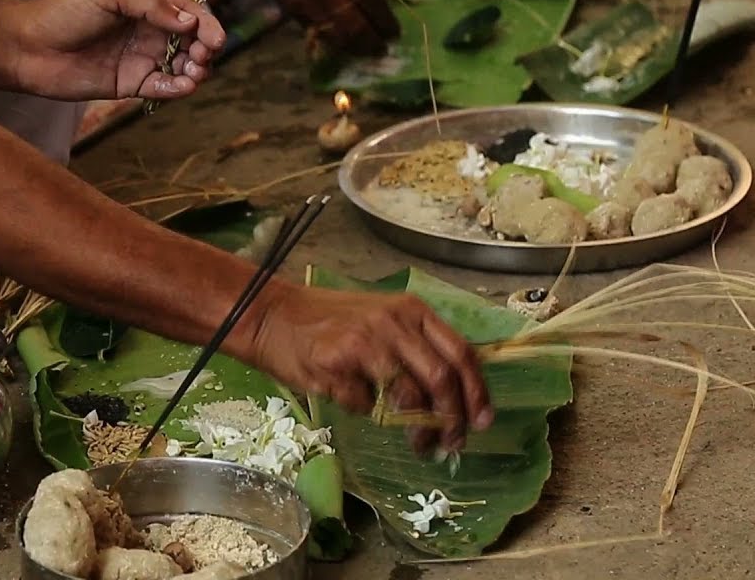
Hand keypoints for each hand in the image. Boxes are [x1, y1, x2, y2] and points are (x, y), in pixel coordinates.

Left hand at [12, 0, 227, 101]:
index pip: (189, 12)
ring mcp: (141, 59)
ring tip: (193, 73)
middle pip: (192, 41)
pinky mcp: (130, 85)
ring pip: (182, 66)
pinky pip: (162, 88)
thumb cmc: (64, 12)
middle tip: (202, 56)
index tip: (216, 38)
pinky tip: (181, 86)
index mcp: (147, 4)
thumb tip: (189, 21)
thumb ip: (150, 5)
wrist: (28, 47)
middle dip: (205, 49)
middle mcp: (149, 31)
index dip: (206, 24)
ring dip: (196, 70)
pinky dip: (177, 89)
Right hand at [243, 284, 492, 453]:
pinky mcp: (338, 362)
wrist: (271, 315)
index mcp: (412, 311)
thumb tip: (450, 395)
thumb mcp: (381, 320)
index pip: (460, 352)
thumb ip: (414, 347)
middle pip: (442, 377)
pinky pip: (365, 403)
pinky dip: (366, 412)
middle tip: (453, 443)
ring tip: (417, 444)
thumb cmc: (327, 322)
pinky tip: (354, 402)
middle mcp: (394, 322)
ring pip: (410, 395)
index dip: (477, 391)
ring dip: (418, 428)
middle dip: (454, 418)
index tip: (482, 421)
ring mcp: (366, 341)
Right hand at [246, 0, 399, 56]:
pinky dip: (332, 40)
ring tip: (364, 51)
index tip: (394, 32)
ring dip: (353, 47)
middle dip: (372, 42)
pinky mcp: (292, 10)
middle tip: (382, 49)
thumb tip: (371, 1)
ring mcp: (308, 1)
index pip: (373, 3)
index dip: (386, 22)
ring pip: (335, 35)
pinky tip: (342, 42)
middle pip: (356, 26)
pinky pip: (317, 31)